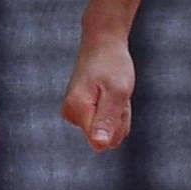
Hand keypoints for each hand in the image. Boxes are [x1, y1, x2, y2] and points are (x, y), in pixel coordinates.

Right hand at [61, 35, 134, 152]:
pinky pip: (105, 125)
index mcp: (77, 109)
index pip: (102, 142)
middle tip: (118, 95)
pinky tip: (110, 94)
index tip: (116, 99)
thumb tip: (99, 145)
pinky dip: (114, 111)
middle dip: (119, 119)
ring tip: (113, 92)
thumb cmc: (112, 64)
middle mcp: (71, 115)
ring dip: (118, 114)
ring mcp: (75, 115)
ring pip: (108, 133)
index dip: (117, 123)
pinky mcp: (81, 113)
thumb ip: (108, 119)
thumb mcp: (118, 92)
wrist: (102, 44)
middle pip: (107, 139)